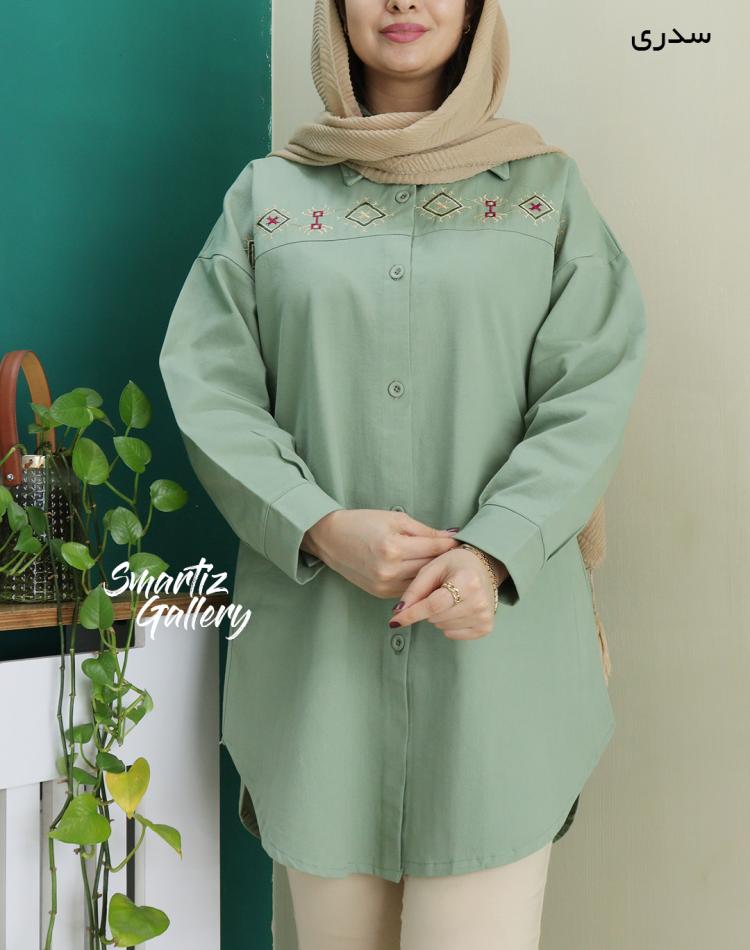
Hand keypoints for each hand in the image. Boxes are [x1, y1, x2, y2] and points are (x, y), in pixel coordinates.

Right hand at [303, 509, 461, 597]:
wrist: (330, 539)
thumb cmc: (362, 523)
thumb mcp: (394, 519)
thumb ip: (425, 531)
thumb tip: (452, 536)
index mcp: (393, 547)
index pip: (433, 548)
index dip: (450, 544)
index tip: (464, 541)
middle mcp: (389, 570)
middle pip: (430, 568)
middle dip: (445, 560)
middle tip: (460, 554)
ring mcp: (384, 585)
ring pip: (421, 582)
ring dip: (434, 574)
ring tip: (446, 565)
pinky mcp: (380, 593)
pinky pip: (408, 589)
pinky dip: (418, 582)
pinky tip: (426, 575)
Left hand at [388, 546, 508, 640]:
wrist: (484, 566)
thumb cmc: (455, 565)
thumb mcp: (432, 568)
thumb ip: (415, 589)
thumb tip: (398, 612)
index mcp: (467, 581)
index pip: (434, 604)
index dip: (412, 613)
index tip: (394, 621)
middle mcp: (479, 601)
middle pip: (436, 617)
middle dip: (427, 608)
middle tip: (437, 592)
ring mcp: (484, 615)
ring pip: (442, 627)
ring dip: (437, 616)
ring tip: (448, 598)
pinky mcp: (486, 626)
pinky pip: (453, 635)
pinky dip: (448, 625)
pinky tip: (456, 609)